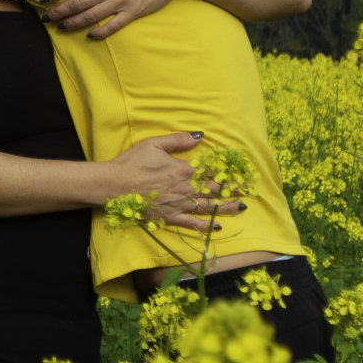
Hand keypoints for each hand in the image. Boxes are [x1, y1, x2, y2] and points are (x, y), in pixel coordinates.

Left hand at [41, 0, 199, 38]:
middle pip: (80, 1)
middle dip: (60, 11)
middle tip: (46, 18)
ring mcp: (123, 1)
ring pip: (93, 15)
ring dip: (74, 22)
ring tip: (61, 27)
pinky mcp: (134, 12)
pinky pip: (113, 25)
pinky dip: (100, 32)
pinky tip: (89, 35)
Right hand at [109, 132, 243, 233]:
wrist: (114, 185)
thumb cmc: (132, 162)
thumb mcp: (154, 144)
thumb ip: (178, 140)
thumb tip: (200, 136)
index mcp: (183, 169)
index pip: (211, 172)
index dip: (228, 173)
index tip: (242, 174)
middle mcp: (184, 189)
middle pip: (214, 190)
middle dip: (232, 191)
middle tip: (248, 192)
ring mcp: (178, 205)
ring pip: (207, 207)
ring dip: (225, 207)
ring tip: (241, 208)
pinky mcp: (169, 217)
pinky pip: (191, 223)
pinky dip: (205, 226)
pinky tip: (216, 226)